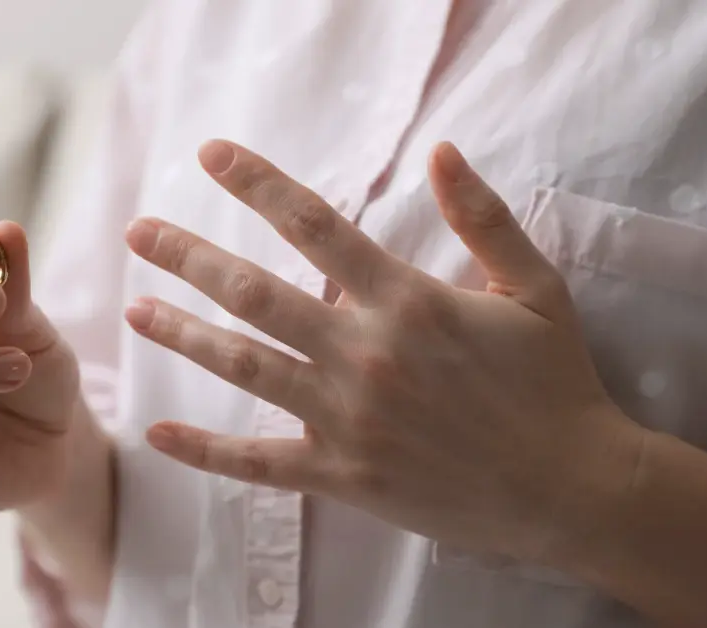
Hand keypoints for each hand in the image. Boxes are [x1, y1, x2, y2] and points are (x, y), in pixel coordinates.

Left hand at [124, 140, 643, 561]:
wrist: (572, 489)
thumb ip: (485, 218)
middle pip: (256, 293)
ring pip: (246, 367)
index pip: (315, 224)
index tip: (210, 157)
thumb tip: (442, 151)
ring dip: (184, 335)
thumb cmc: (555, 384)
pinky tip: (158, 434)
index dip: (257, 183)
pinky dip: (205, 451)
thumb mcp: (536, 288)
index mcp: (407, 302)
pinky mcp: (344, 477)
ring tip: (134, 309)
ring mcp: (348, 420)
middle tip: (140, 231)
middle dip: (190, 256)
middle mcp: (365, 356)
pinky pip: (259, 464)